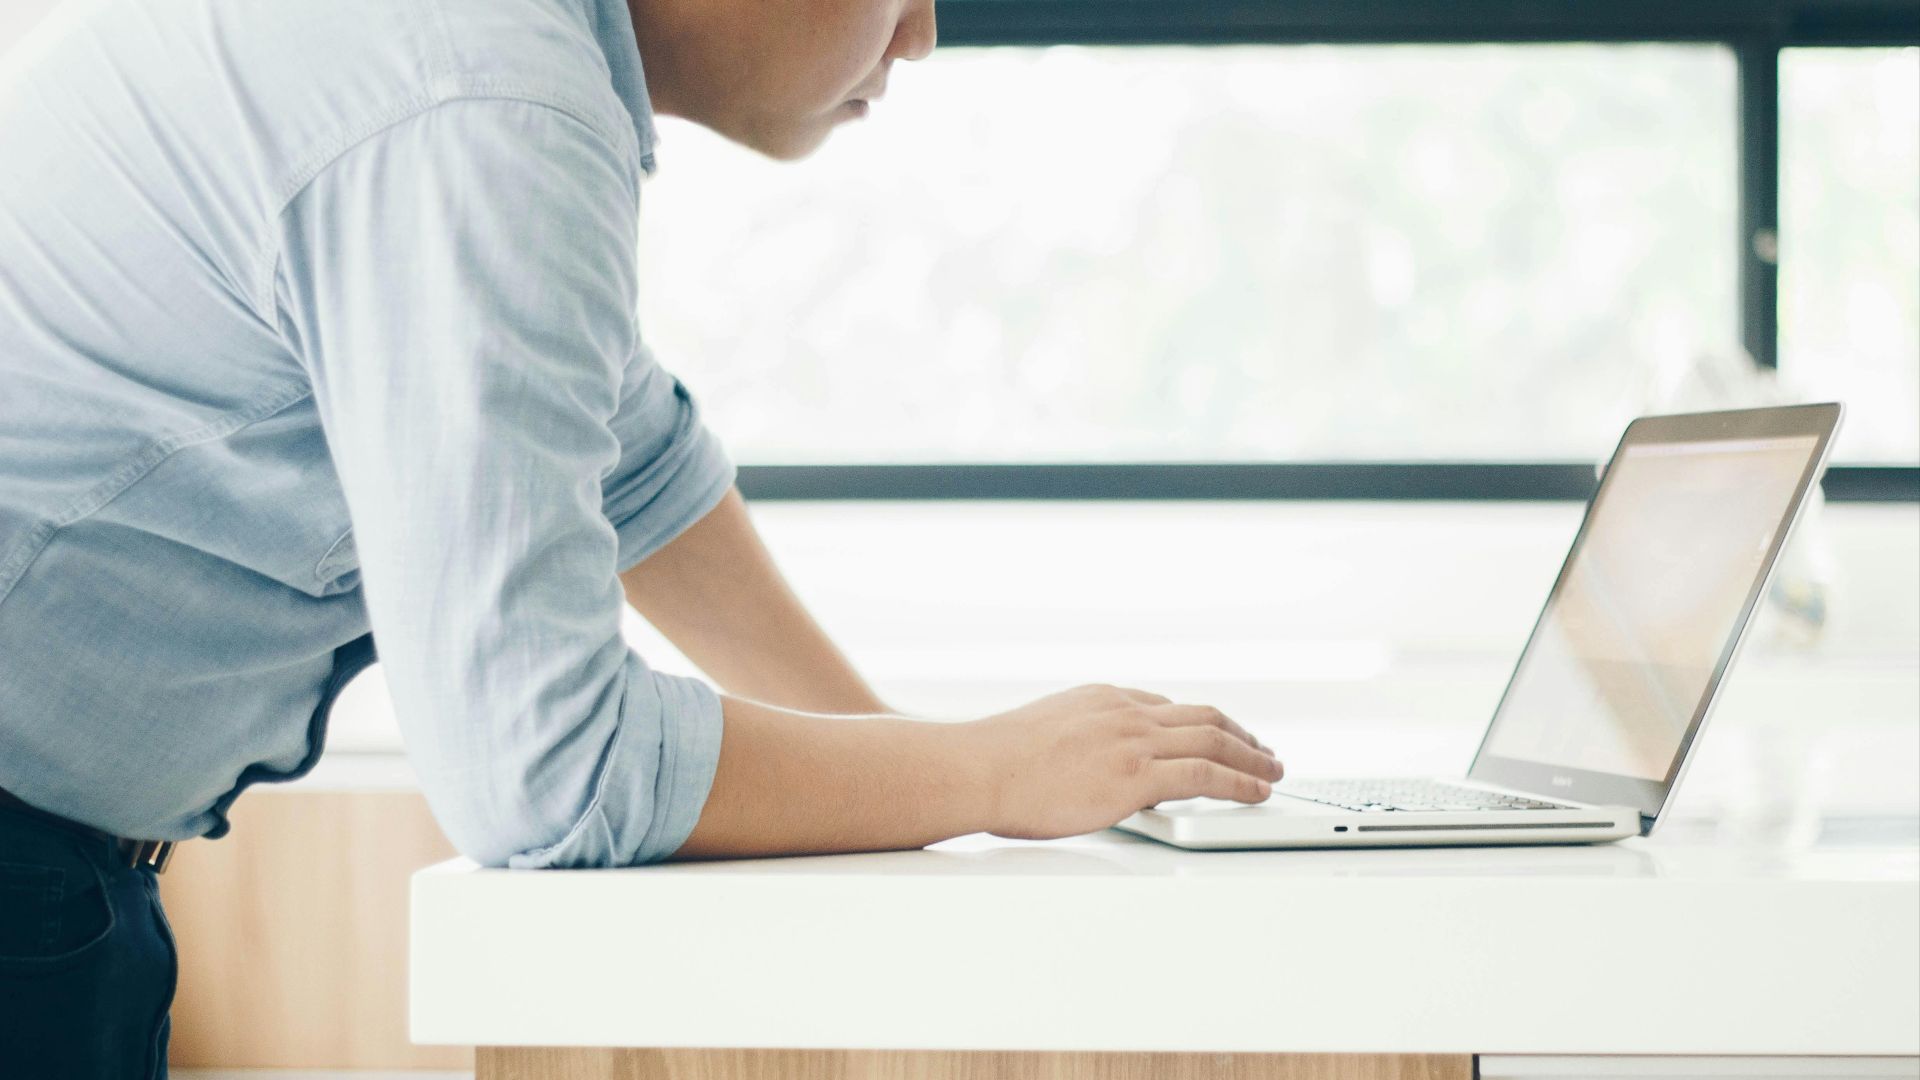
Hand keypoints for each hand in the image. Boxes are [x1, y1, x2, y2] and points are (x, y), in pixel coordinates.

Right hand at [961, 683, 1282, 840]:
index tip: (1214, 734)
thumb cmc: (994, 762)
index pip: (1166, 707)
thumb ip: (1077, 740)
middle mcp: (1125, 711)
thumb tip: (1084, 767)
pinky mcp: (1136, 775)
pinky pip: (1206, 774)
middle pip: (1202, 715)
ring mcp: (1133, 740)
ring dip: (1252, 756)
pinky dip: (1240, 781)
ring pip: (1214, 739)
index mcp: (1102, 698)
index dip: (1199, 723)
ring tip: (1273, 770)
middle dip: (1238, 733)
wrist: (978, 768)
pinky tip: (1257, 790)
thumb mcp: (1043, 732)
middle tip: (1261, 749)